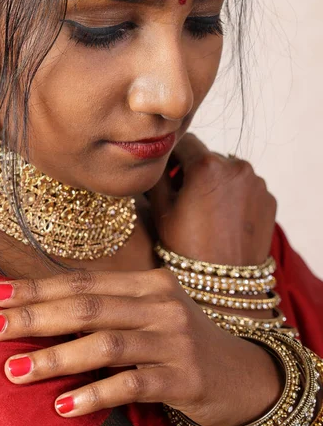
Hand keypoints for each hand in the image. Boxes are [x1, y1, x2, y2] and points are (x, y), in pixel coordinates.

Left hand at [0, 268, 280, 425]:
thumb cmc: (183, 342)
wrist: (244, 373)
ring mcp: (175, 340)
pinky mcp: (185, 378)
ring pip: (105, 344)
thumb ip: (109, 310)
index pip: (84, 282)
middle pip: (88, 307)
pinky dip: (96, 394)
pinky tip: (64, 405)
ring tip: (15, 371)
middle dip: (34, 317)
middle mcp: (161, 304)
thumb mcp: (150, 315)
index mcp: (149, 282)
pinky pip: (132, 384)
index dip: (38, 288)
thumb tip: (46, 315)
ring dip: (56, 358)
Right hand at [149, 133, 276, 264]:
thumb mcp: (162, 210)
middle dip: (195, 171)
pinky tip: (224, 220)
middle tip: (185, 199)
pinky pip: (246, 188)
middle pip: (208, 157)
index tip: (168, 174)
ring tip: (207, 212)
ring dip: (217, 183)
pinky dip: (235, 197)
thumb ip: (157, 176)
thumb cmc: (187, 248)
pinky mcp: (269, 198)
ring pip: (229, 172)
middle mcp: (237, 167)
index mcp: (207, 166)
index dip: (172, 156)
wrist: (224, 283)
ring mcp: (257, 183)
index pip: (185, 142)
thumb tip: (156, 161)